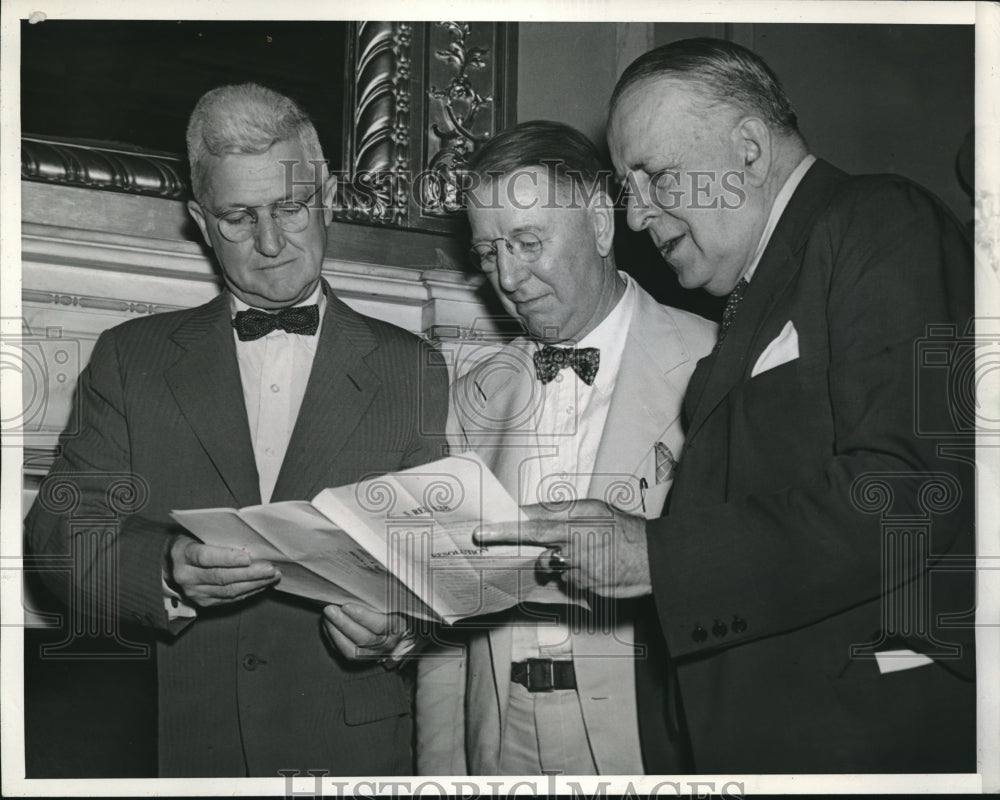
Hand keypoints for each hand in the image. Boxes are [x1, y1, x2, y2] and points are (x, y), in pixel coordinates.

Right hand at [168, 535, 279, 607]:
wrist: (167, 566)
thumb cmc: (188, 544)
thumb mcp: (195, 534)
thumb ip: (215, 537)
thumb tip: (249, 537)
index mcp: (183, 555)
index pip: (206, 557)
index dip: (228, 558)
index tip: (248, 557)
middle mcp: (187, 577)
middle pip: (221, 577)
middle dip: (249, 574)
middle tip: (270, 568)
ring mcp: (195, 592)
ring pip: (228, 591)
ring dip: (254, 584)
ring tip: (272, 576)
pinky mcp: (203, 603)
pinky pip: (229, 599)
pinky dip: (248, 592)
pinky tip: (262, 585)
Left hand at [322, 603, 414, 660]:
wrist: (402, 633)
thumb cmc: (398, 611)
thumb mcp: (398, 602)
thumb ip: (390, 596)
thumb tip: (377, 583)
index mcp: (398, 627)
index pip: (381, 625)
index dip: (363, 617)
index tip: (347, 606)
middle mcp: (387, 644)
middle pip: (364, 639)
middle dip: (344, 624)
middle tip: (330, 609)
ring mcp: (374, 653)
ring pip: (352, 651)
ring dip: (336, 633)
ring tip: (326, 617)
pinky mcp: (362, 658)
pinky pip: (346, 653)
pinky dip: (334, 639)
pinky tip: (328, 625)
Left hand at [473, 499, 651, 597]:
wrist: (655, 558)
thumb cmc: (624, 531)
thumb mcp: (595, 510)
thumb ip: (563, 512)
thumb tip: (531, 514)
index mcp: (576, 517)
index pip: (534, 518)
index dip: (508, 523)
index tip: (486, 526)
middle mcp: (573, 539)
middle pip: (532, 537)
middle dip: (504, 537)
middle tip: (482, 537)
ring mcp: (577, 564)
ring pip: (550, 564)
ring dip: (554, 562)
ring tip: (581, 555)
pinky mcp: (583, 585)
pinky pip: (567, 581)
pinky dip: (572, 577)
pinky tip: (592, 569)